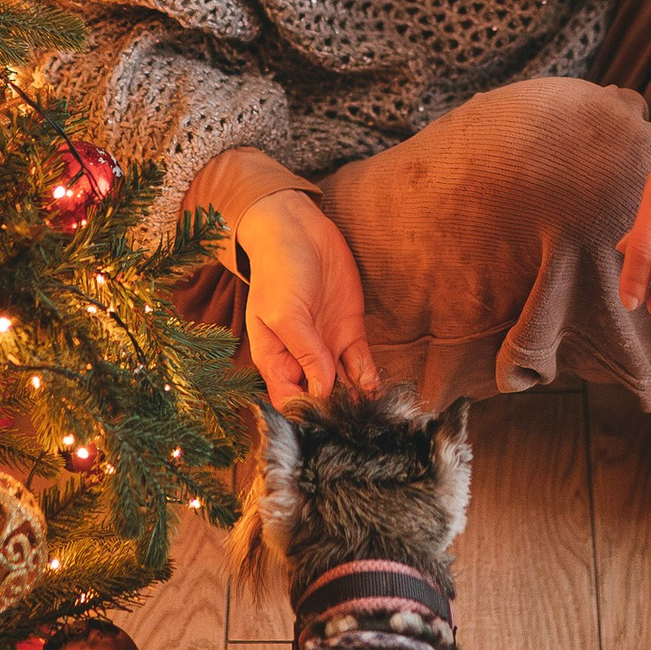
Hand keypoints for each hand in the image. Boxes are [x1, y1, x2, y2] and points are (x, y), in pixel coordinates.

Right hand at [237, 189, 380, 412]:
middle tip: (355, 419)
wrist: (299, 230)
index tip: (326, 414)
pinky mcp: (349, 332)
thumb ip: (304, 353)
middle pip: (318, 397)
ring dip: (356, 399)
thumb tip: (322, 391)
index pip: (288, 398)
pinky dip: (368, 378)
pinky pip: (360, 364)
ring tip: (371, 411)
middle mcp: (300, 357)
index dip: (305, 411)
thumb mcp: (285, 313)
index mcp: (274, 358)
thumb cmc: (280, 269)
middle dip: (335, 410)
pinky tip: (376, 389)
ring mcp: (326, 346)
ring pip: (343, 384)